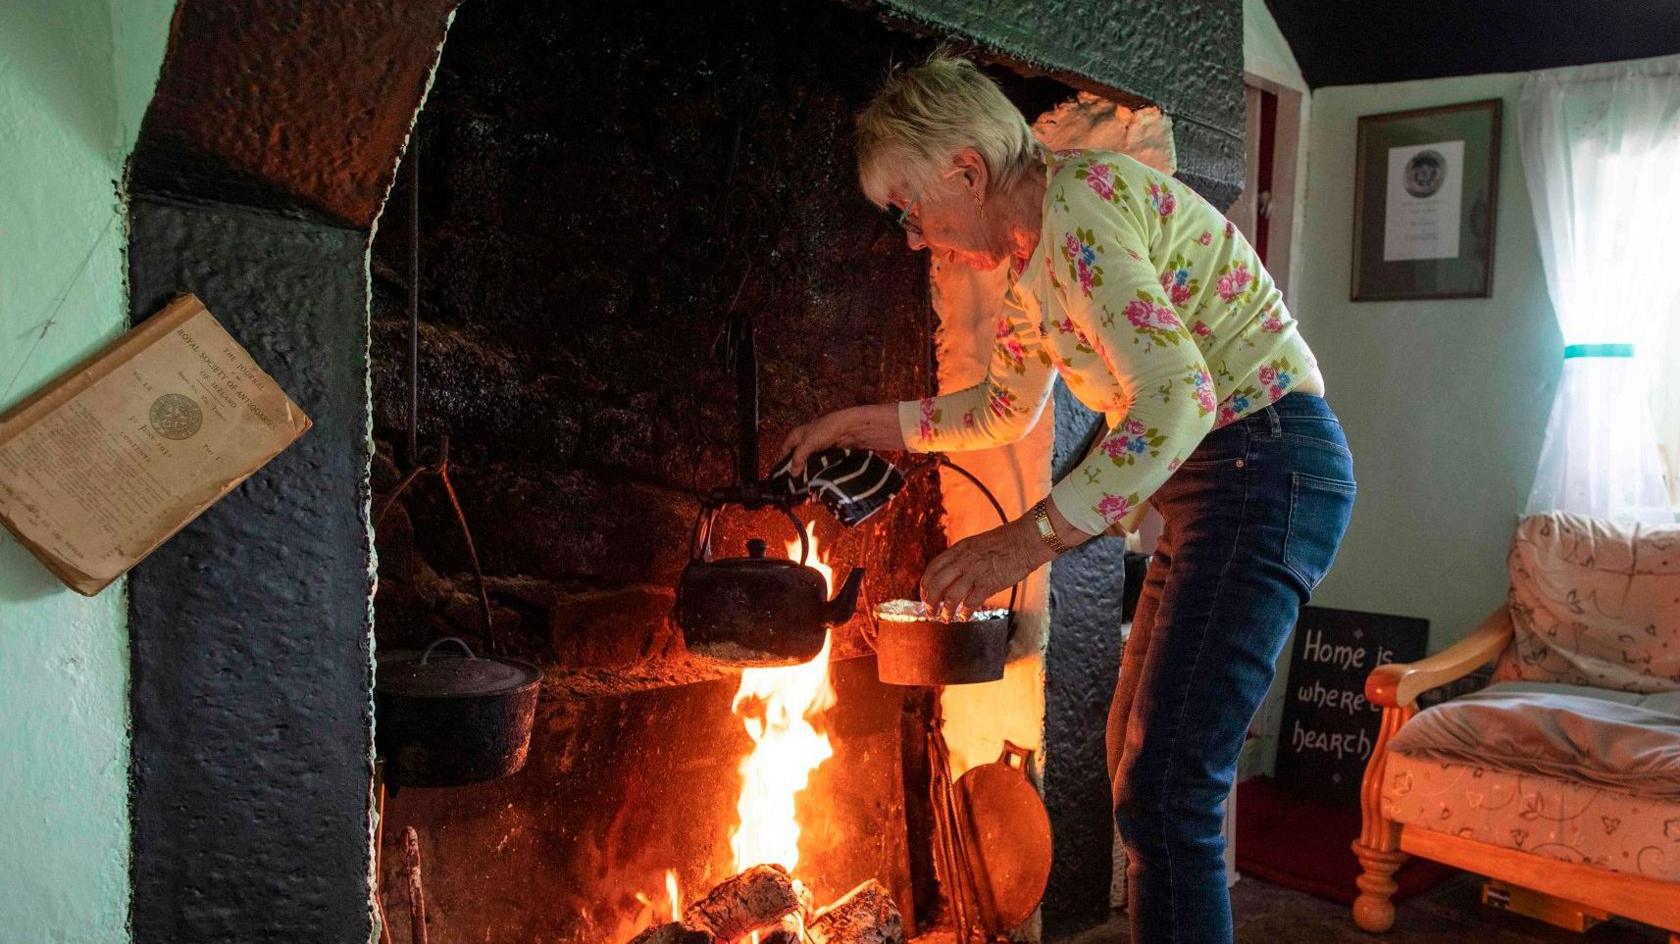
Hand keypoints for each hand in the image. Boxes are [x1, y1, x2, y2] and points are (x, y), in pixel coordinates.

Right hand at [779, 404, 903, 476]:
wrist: (848, 428)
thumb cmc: (825, 431)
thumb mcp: (807, 444)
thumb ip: (798, 458)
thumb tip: (792, 473)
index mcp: (795, 435)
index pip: (783, 451)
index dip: (781, 463)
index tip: (781, 477)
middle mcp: (803, 441)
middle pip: (795, 458)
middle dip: (794, 470)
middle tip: (793, 484)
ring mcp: (815, 447)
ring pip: (806, 463)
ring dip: (806, 472)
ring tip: (804, 485)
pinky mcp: (825, 453)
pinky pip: (817, 464)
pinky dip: (816, 471)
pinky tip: (816, 479)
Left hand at [920, 518, 1053, 610]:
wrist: (1027, 540)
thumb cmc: (1007, 542)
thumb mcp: (978, 544)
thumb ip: (965, 557)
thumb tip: (956, 574)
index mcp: (959, 549)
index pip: (933, 568)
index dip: (926, 584)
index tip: (924, 594)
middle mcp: (963, 560)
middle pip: (936, 584)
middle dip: (930, 601)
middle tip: (930, 612)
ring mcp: (975, 572)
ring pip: (950, 596)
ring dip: (945, 610)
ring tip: (945, 618)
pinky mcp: (988, 583)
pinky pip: (970, 602)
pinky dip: (964, 612)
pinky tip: (964, 617)